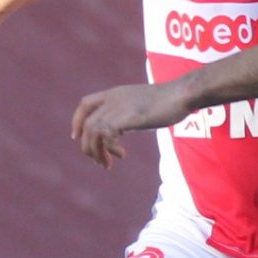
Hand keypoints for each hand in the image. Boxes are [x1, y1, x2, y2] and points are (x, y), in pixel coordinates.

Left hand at [70, 80, 197, 167]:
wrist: (181, 94)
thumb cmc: (169, 101)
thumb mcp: (142, 104)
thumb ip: (129, 113)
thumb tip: (125, 127)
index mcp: (115, 94)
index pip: (85, 104)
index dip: (78, 121)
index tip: (76, 136)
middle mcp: (112, 99)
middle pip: (87, 123)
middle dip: (88, 145)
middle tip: (98, 160)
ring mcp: (118, 107)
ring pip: (93, 131)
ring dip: (97, 151)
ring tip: (107, 164)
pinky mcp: (125, 117)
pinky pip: (106, 135)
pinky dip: (110, 148)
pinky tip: (122, 155)